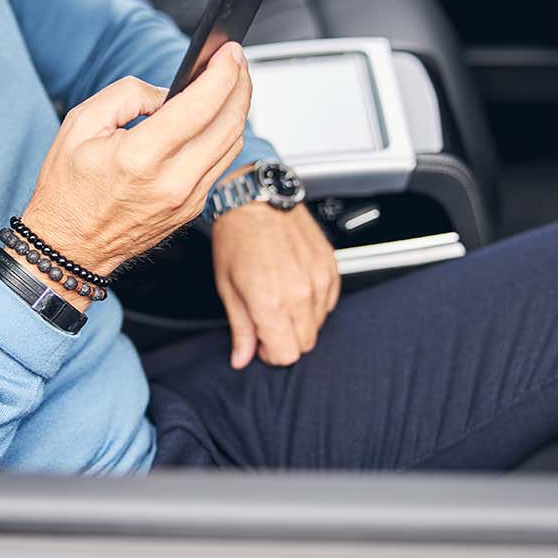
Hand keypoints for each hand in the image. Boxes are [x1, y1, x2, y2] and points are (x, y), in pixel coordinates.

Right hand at [22, 42, 252, 277]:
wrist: (70, 247)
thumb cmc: (69, 189)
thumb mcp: (81, 124)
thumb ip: (127, 95)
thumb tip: (167, 91)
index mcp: (140, 158)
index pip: (200, 106)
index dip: (222, 74)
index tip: (229, 52)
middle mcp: (171, 182)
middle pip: (228, 124)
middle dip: (239, 84)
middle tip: (235, 61)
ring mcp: (186, 200)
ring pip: (231, 144)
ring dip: (237, 108)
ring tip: (229, 83)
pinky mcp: (192, 209)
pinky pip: (220, 164)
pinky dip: (224, 134)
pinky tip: (216, 117)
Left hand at [212, 186, 340, 367]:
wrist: (255, 199)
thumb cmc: (236, 237)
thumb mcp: (227, 288)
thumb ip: (241, 329)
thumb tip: (241, 358)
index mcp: (271, 303)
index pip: (285, 355)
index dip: (271, 353)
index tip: (261, 342)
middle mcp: (299, 293)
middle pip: (304, 343)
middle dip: (285, 339)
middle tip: (267, 320)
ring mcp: (319, 279)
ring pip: (319, 324)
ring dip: (300, 320)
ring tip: (280, 297)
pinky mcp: (330, 266)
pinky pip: (329, 301)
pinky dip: (315, 302)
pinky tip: (295, 286)